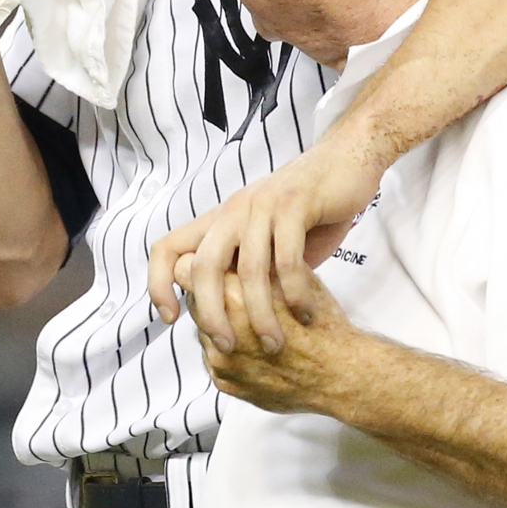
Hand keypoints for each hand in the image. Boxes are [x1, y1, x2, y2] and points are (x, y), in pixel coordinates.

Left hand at [149, 127, 382, 352]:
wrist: (347, 161)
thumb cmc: (309, 209)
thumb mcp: (268, 240)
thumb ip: (246, 268)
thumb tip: (226, 314)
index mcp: (220, 219)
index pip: (168, 248)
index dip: (159, 284)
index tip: (171, 319)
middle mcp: (234, 210)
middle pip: (203, 266)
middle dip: (211, 313)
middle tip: (229, 346)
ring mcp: (262, 205)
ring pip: (248, 270)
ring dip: (260, 314)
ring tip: (274, 344)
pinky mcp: (295, 203)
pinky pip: (288, 259)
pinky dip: (294, 293)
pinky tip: (305, 314)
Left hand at [196, 269, 359, 415]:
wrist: (341, 373)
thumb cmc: (320, 320)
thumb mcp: (293, 275)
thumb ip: (257, 259)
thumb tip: (228, 250)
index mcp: (236, 289)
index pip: (183, 267)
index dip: (195, 263)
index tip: (208, 266)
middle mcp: (222, 323)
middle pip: (191, 298)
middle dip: (207, 294)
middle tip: (230, 292)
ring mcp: (222, 357)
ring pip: (200, 328)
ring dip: (217, 322)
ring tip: (244, 320)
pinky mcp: (227, 382)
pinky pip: (210, 357)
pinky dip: (225, 348)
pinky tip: (249, 344)